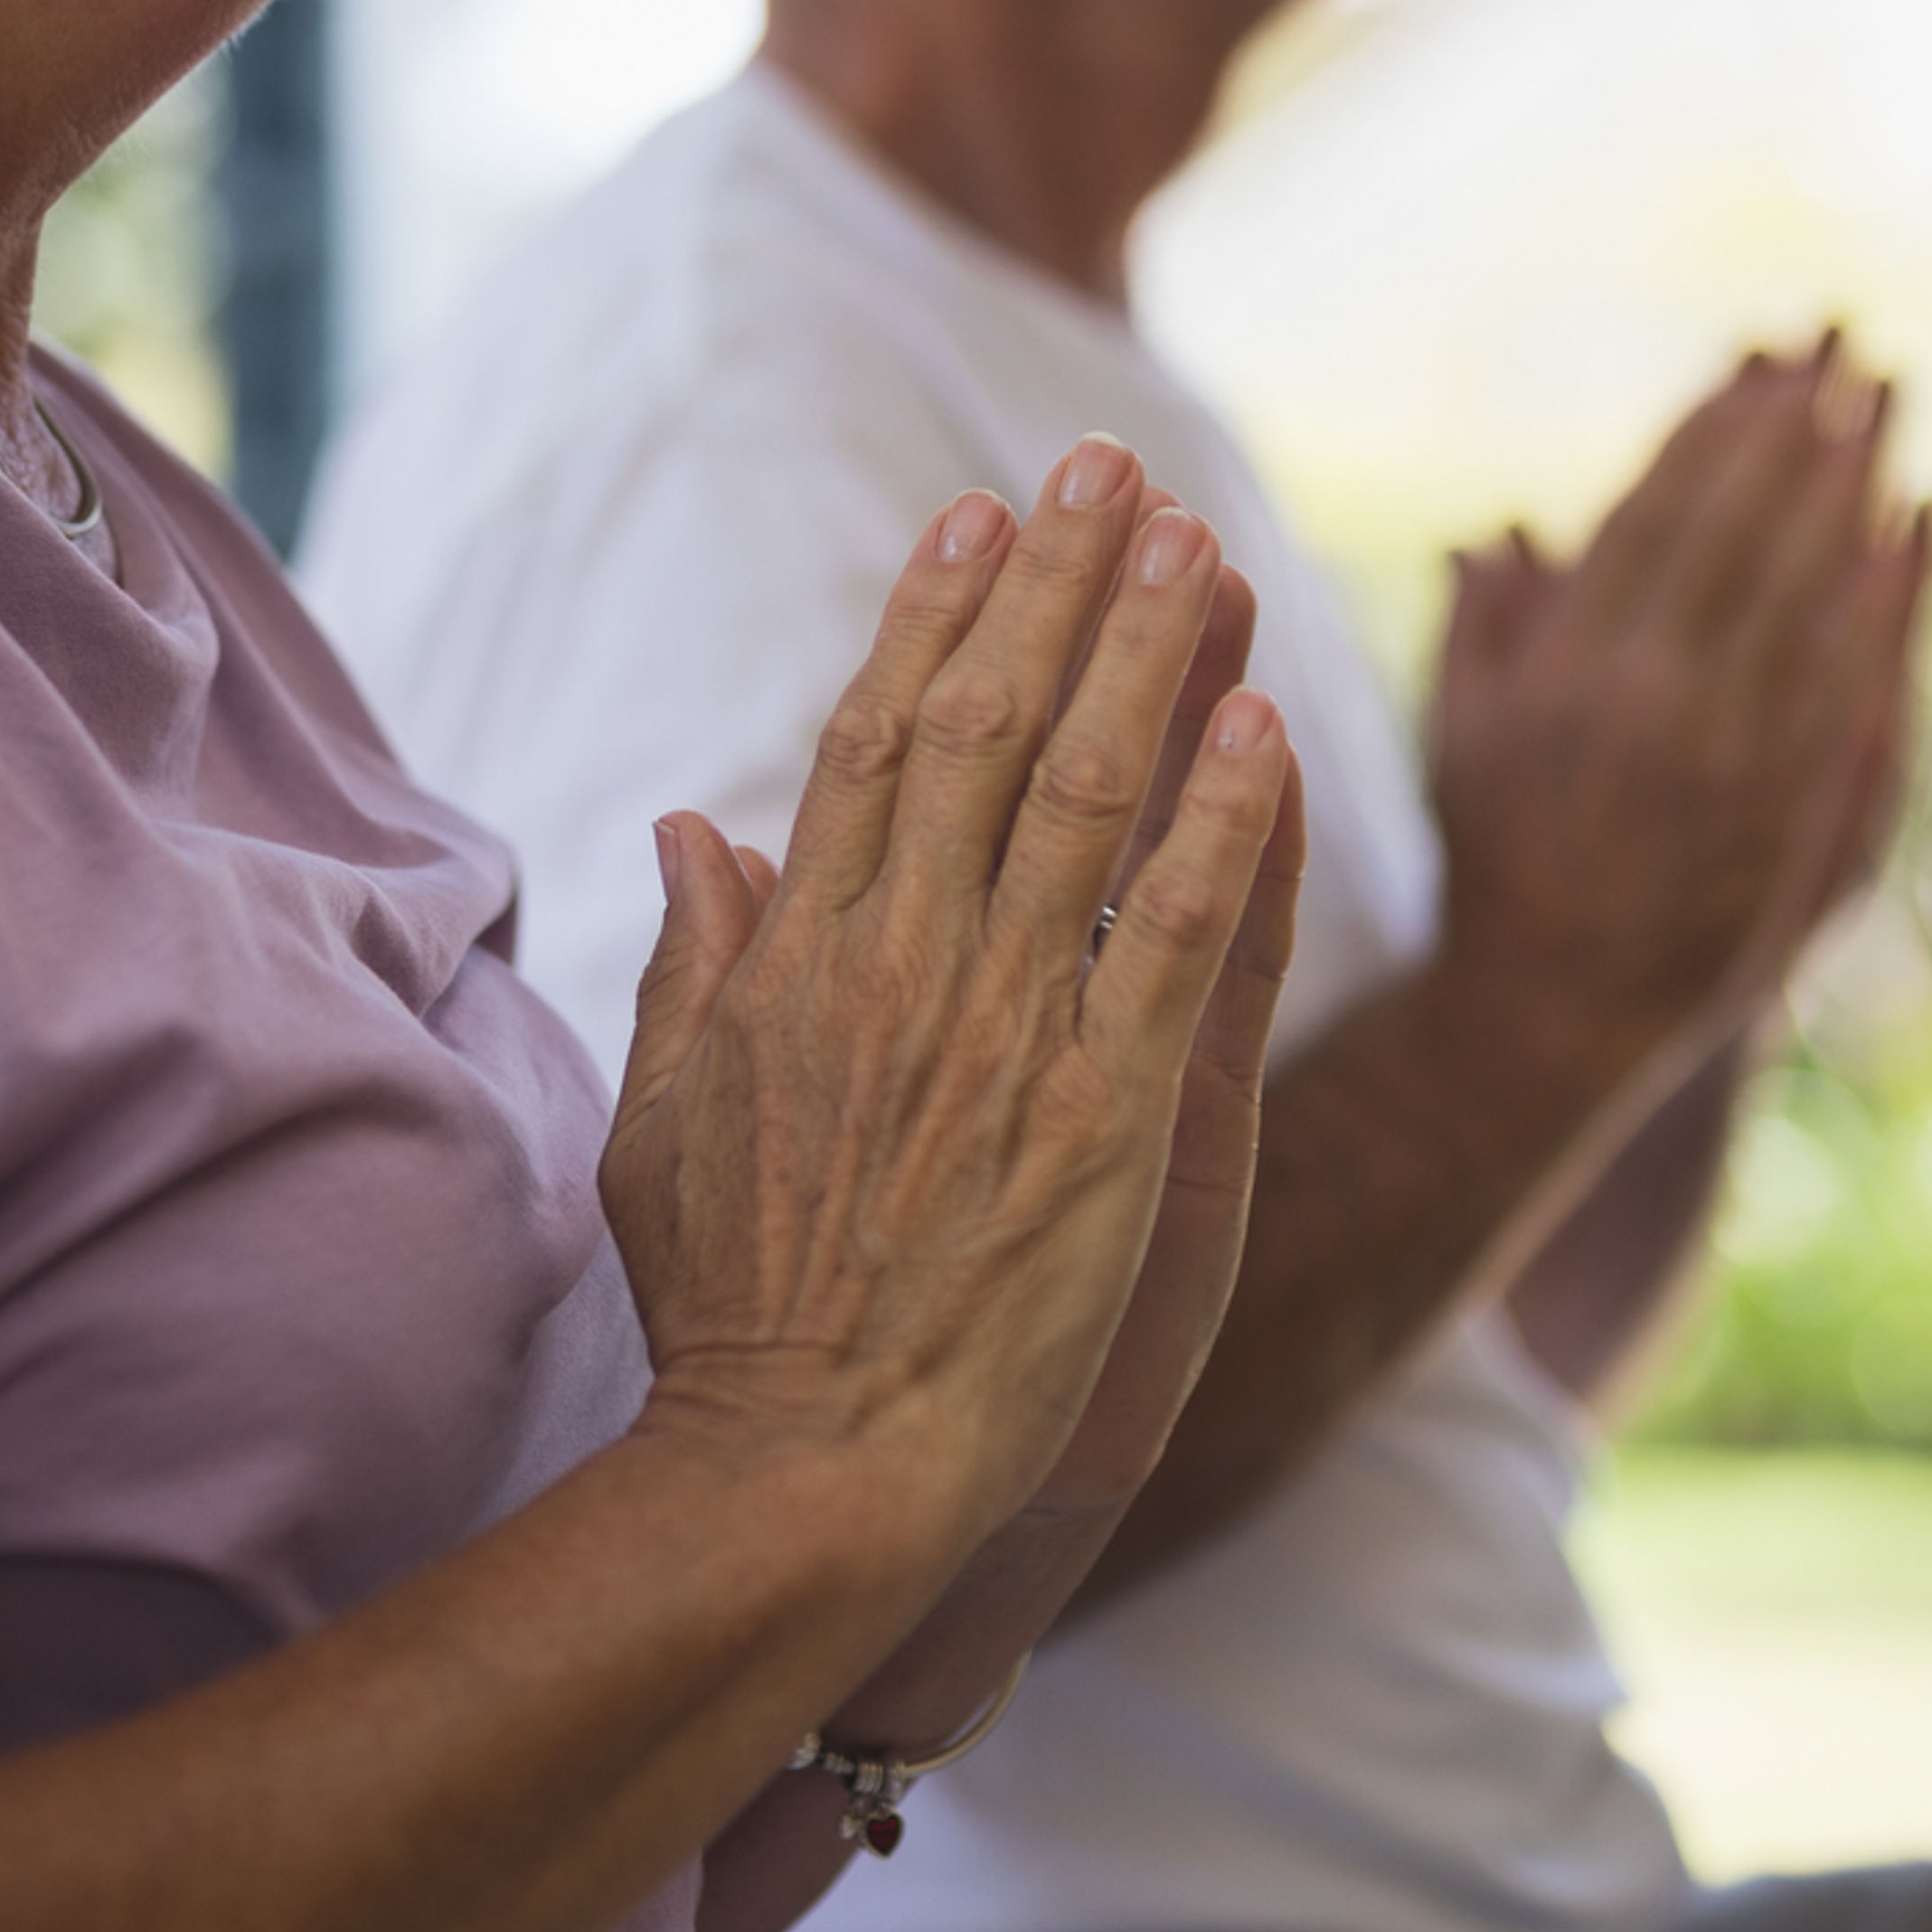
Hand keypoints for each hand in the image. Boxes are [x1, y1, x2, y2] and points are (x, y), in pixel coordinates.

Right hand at [598, 439, 1306, 1559]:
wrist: (802, 1464)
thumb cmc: (731, 1309)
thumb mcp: (667, 1119)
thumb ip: (692, 961)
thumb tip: (695, 825)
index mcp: (801, 956)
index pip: (872, 737)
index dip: (933, 615)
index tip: (979, 515)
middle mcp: (903, 961)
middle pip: (987, 724)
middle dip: (1056, 581)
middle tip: (1112, 467)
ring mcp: (1005, 1028)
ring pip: (1089, 794)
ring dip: (1149, 656)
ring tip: (1202, 545)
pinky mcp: (1104, 1112)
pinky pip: (1178, 936)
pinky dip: (1224, 825)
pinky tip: (1264, 729)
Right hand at [1423, 335, 1931, 1084]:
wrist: (1557, 1009)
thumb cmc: (1495, 859)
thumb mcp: (1459, 735)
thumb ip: (1484, 627)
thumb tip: (1498, 531)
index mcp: (1573, 671)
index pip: (1662, 513)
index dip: (1715, 428)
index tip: (1758, 359)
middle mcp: (1662, 705)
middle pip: (1749, 531)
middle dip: (1798, 428)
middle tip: (1842, 343)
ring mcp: (1741, 762)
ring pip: (1813, 591)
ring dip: (1855, 484)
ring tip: (1885, 399)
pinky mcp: (1799, 810)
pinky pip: (1856, 680)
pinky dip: (1891, 599)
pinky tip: (1915, 529)